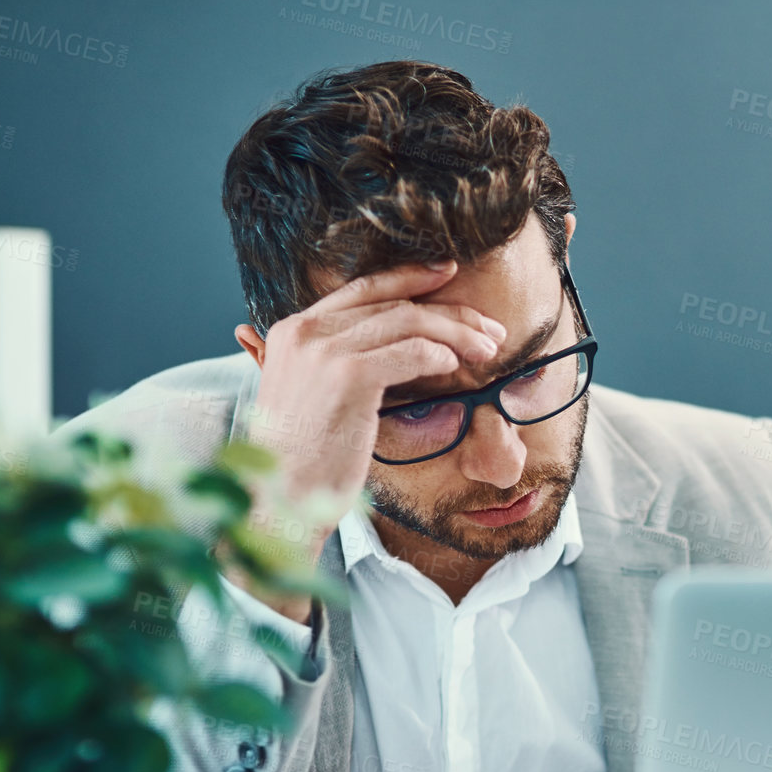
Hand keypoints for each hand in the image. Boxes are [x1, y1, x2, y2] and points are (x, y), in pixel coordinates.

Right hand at [231, 262, 505, 618]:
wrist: (281, 498)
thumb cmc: (304, 459)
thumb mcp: (311, 396)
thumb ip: (336, 363)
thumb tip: (396, 349)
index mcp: (293, 330)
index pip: (362, 289)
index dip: (409, 277)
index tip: (447, 274)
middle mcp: (305, 331)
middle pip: (393, 304)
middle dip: (450, 312)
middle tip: (489, 327)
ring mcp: (324, 351)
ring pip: (409, 323)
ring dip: (457, 334)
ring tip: (488, 349)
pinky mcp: (348, 377)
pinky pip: (411, 352)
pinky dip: (440, 356)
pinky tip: (455, 367)